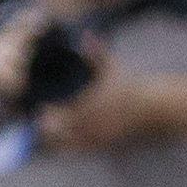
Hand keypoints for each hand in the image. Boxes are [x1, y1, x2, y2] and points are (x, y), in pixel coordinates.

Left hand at [37, 62, 153, 153]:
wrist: (149, 108)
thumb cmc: (126, 84)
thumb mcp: (112, 67)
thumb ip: (96, 52)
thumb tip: (87, 35)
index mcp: (93, 106)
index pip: (65, 115)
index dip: (48, 114)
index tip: (41, 108)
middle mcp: (94, 124)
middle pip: (62, 133)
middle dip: (46, 128)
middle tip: (37, 120)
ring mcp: (98, 136)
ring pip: (68, 145)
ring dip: (54, 140)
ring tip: (44, 130)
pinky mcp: (102, 145)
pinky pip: (79, 151)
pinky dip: (66, 148)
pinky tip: (59, 139)